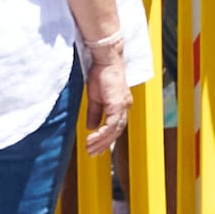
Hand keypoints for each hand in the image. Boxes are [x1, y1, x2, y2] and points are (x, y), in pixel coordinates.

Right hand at [79, 35, 142, 149]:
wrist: (106, 60)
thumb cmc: (101, 75)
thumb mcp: (95, 98)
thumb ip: (95, 113)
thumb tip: (92, 127)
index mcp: (120, 106)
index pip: (115, 127)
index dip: (106, 139)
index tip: (96, 148)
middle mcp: (124, 107)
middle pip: (116, 132)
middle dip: (104, 144)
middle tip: (92, 153)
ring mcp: (122, 106)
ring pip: (114, 130)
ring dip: (102, 141)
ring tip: (90, 148)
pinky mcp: (118, 103)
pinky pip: (112, 123)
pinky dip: (103, 132)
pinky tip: (94, 138)